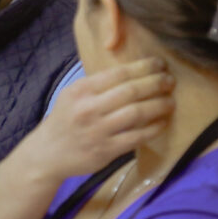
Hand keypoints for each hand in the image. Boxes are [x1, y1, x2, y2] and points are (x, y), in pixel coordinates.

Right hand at [21, 58, 174, 182]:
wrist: (47, 154)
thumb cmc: (64, 121)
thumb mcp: (72, 96)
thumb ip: (96, 85)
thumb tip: (132, 71)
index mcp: (81, 90)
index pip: (118, 73)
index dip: (143, 67)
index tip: (160, 64)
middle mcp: (89, 108)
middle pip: (131, 91)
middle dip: (156, 83)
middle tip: (170, 81)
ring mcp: (98, 130)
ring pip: (136, 113)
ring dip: (158, 105)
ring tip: (170, 101)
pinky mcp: (106, 150)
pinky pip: (136, 137)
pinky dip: (153, 129)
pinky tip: (162, 123)